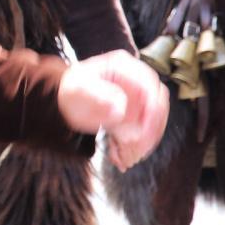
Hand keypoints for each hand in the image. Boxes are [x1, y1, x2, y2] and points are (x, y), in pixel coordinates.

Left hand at [58, 50, 168, 171]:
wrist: (67, 101)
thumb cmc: (71, 91)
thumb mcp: (77, 91)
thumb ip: (97, 96)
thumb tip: (120, 108)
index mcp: (122, 67)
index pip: (150, 87)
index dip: (152, 111)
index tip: (144, 131)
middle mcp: (135, 80)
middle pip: (157, 106)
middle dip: (150, 131)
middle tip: (136, 149)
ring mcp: (138, 98)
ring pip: (153, 121)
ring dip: (144, 142)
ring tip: (126, 157)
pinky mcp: (137, 113)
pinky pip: (144, 131)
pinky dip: (135, 146)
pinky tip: (120, 156)